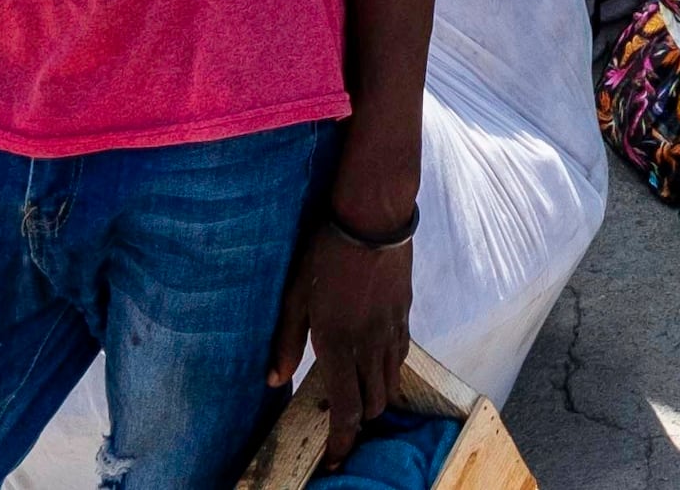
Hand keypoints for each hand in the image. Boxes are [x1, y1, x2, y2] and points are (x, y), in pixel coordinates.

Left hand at [272, 223, 417, 449]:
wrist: (373, 218)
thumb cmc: (325, 253)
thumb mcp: (295, 296)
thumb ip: (287, 342)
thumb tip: (274, 380)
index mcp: (339, 345)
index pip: (348, 410)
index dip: (344, 442)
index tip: (336, 460)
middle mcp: (371, 345)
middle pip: (374, 403)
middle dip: (360, 421)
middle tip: (342, 423)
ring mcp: (392, 330)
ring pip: (391, 382)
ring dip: (377, 397)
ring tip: (360, 396)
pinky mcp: (405, 313)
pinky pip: (401, 356)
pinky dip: (389, 370)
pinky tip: (376, 361)